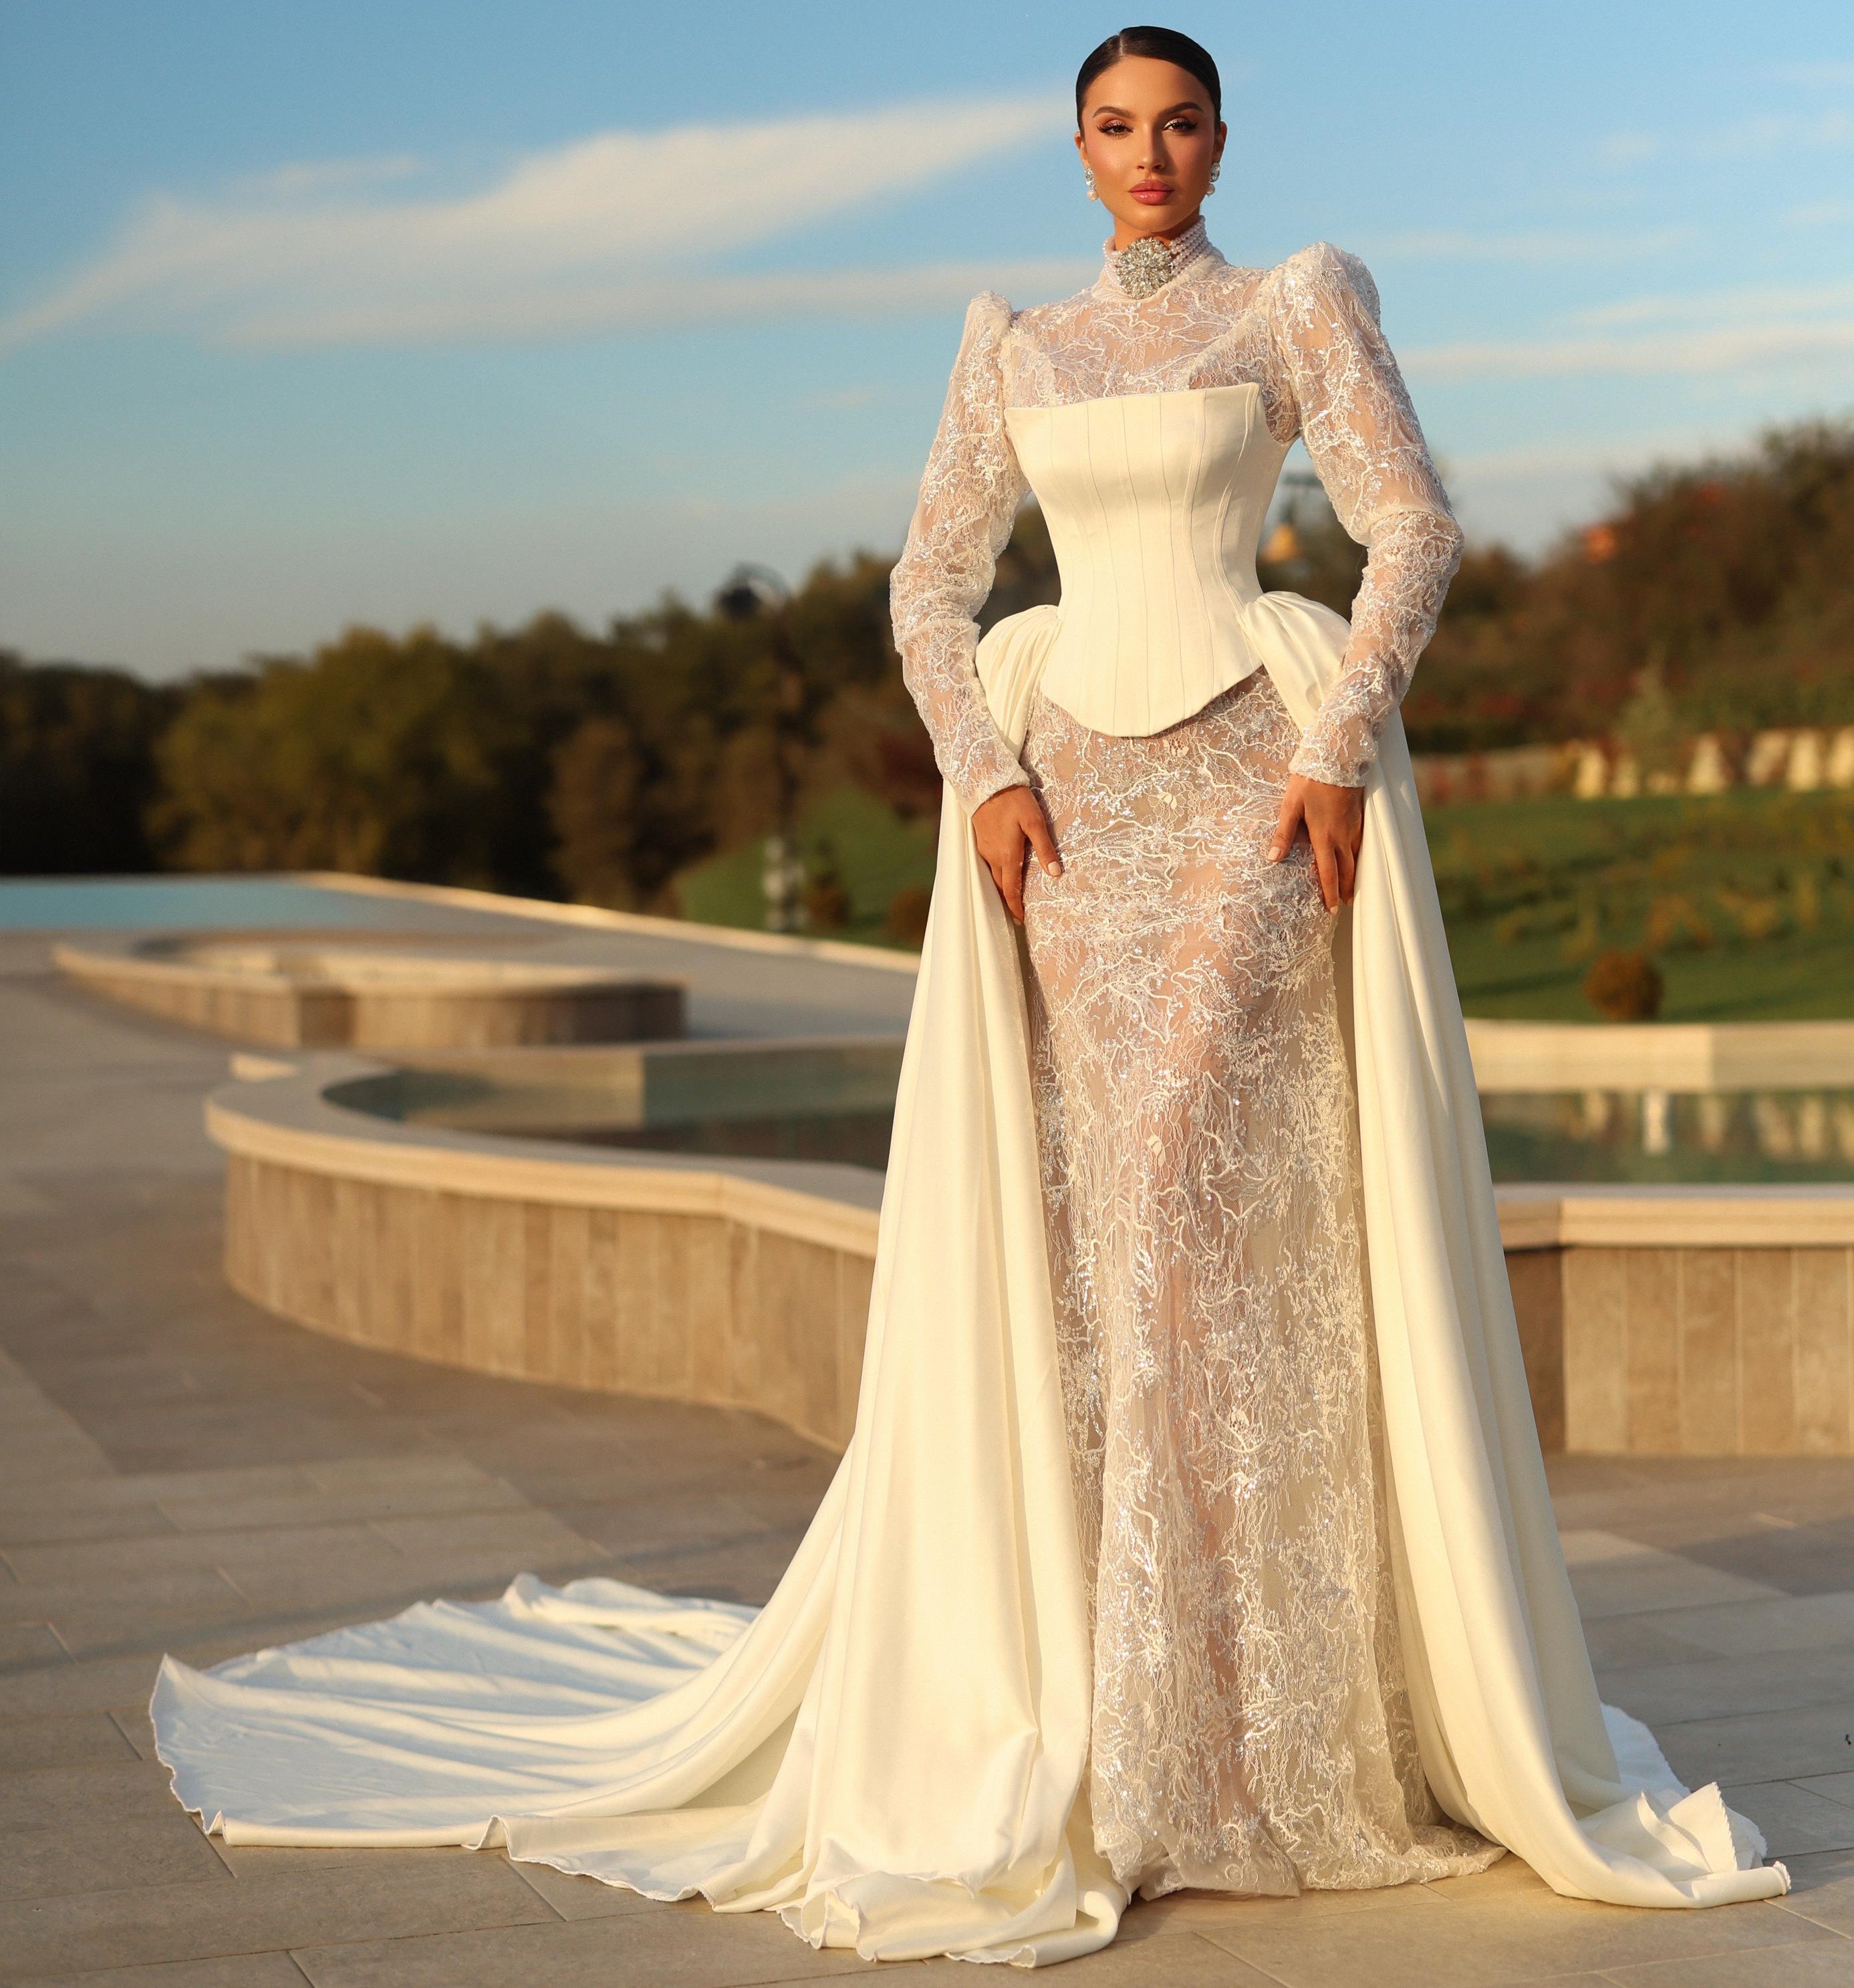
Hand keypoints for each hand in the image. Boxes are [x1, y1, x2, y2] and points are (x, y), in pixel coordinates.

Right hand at [971, 783, 1060, 923]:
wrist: (986, 783)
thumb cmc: (1013, 801)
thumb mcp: (1034, 822)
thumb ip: (1045, 848)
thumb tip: (1055, 874)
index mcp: (1007, 856)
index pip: (1010, 891)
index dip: (1016, 908)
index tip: (1022, 920)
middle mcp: (993, 857)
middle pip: (1001, 887)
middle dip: (1009, 901)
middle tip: (1019, 912)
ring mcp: (985, 849)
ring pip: (994, 875)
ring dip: (1004, 887)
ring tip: (1014, 894)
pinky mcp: (981, 840)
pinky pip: (990, 863)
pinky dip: (999, 873)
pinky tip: (1007, 868)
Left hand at [1269, 773, 1363, 910]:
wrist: (1337, 758)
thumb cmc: (1310, 781)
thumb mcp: (1290, 806)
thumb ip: (1283, 833)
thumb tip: (1272, 858)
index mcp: (1324, 836)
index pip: (1328, 872)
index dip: (1330, 893)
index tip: (1333, 909)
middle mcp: (1342, 836)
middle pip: (1347, 870)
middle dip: (1345, 890)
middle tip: (1344, 906)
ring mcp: (1354, 826)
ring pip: (1357, 858)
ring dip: (1354, 876)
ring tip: (1351, 889)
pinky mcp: (1360, 817)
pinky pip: (1361, 844)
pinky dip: (1359, 858)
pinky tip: (1356, 860)